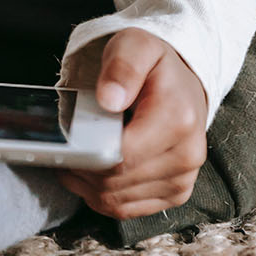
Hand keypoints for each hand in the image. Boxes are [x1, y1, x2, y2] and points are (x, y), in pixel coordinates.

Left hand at [58, 29, 207, 220]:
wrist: (182, 85)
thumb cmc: (154, 66)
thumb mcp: (136, 46)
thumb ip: (122, 67)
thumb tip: (109, 99)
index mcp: (179, 119)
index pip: (121, 154)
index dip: (87, 151)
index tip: (70, 136)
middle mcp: (187, 155)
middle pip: (115, 181)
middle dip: (83, 166)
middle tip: (68, 143)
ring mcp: (182, 180)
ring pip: (116, 200)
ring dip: (86, 183)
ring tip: (81, 154)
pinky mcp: (175, 194)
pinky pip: (125, 209)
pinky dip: (100, 195)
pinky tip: (94, 172)